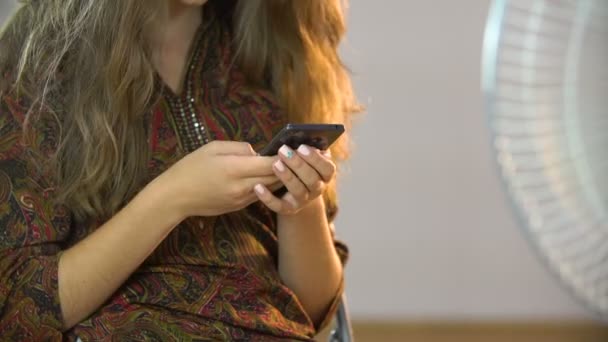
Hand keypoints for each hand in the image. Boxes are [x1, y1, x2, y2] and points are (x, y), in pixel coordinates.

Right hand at [155, 141, 279, 217]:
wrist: (176, 196)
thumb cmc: (191, 167)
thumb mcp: (213, 147)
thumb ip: (240, 148)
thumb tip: (257, 153)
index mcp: (234, 168)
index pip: (269, 164)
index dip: (283, 157)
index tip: (291, 149)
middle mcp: (241, 187)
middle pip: (274, 178)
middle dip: (286, 168)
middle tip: (296, 157)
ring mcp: (241, 199)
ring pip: (269, 188)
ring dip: (278, 178)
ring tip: (287, 166)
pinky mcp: (239, 207)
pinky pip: (259, 195)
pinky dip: (267, 186)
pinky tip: (269, 177)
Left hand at [253, 144, 335, 214]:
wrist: (295, 193)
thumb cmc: (301, 167)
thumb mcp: (308, 158)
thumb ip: (308, 148)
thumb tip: (303, 138)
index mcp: (325, 175)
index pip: (327, 168)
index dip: (316, 159)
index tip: (302, 147)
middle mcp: (317, 189)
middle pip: (312, 179)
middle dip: (298, 164)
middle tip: (283, 150)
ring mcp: (303, 201)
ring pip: (298, 191)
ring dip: (287, 177)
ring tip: (275, 164)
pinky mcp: (288, 209)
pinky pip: (278, 206)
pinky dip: (268, 198)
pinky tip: (258, 187)